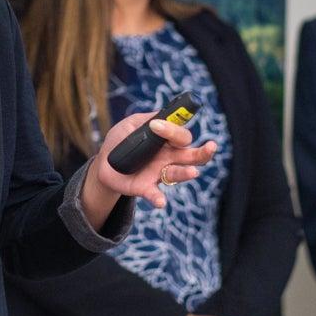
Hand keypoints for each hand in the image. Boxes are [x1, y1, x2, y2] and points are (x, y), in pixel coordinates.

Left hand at [90, 111, 216, 208]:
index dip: (174, 129)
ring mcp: (159, 173)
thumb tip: (164, 115)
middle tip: (211, 146)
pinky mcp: (146, 188)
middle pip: (192, 155)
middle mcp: (169, 157)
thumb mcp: (131, 124)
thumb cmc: (121, 141)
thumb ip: (148, 118)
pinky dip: (158, 198)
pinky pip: (155, 194)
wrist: (104, 163)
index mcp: (167, 141)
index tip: (157, 125)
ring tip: (193, 172)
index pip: (181, 135)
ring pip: (178, 173)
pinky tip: (160, 201)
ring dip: (186, 173)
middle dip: (203, 152)